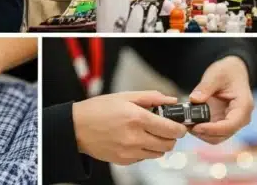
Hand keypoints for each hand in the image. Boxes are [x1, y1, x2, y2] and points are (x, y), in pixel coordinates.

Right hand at [72, 91, 187, 164]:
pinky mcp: (123, 160)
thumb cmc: (99, 109)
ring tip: (150, 133)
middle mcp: (135, 138)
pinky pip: (143, 158)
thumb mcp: (126, 96)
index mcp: (138, 119)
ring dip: (159, 144)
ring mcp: (129, 152)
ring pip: (158, 154)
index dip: (180, 128)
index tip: (180, 125)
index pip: (171, 130)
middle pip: (168, 145)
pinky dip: (145, 150)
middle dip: (172, 137)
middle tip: (166, 128)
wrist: (76, 128)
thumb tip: (172, 101)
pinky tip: (136, 140)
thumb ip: (152, 98)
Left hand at [189, 56, 254, 143]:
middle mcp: (241, 118)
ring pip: (216, 137)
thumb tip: (194, 99)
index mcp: (244, 106)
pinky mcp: (223, 124)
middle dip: (203, 133)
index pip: (230, 125)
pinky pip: (212, 133)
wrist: (233, 71)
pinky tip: (191, 122)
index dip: (212, 129)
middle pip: (222, 135)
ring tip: (187, 122)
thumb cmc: (228, 72)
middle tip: (186, 124)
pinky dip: (201, 130)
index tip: (196, 126)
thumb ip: (205, 87)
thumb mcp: (216, 74)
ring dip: (201, 133)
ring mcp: (232, 123)